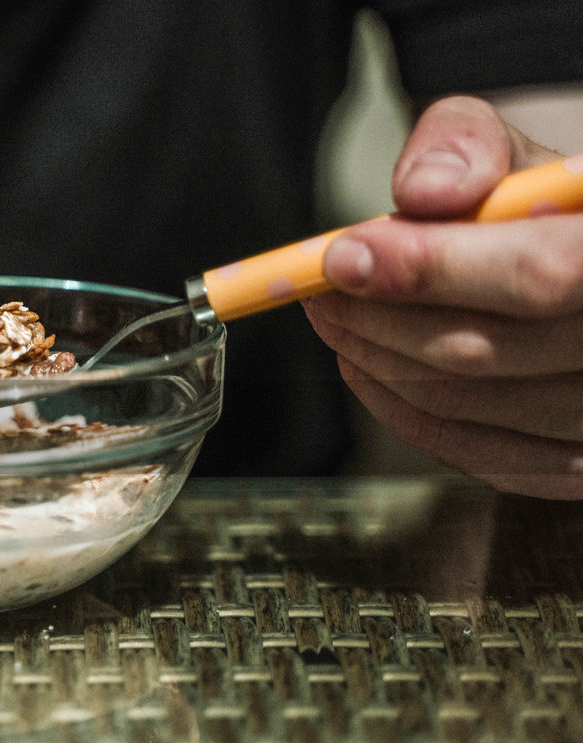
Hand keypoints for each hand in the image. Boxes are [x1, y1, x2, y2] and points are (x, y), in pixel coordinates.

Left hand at [305, 95, 582, 499]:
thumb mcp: (517, 148)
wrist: (577, 249)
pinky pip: (472, 452)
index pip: (541, 274)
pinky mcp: (581, 464)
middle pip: (483, 351)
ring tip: (336, 317)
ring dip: (374, 360)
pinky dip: (400, 407)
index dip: (431, 269)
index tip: (343, 257)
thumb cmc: (546, 201)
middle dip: (376, 318)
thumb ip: (468, 146)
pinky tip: (366, 364)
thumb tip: (420, 191)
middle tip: (318, 289)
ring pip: (463, 404)